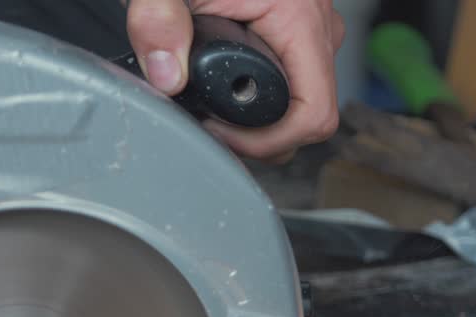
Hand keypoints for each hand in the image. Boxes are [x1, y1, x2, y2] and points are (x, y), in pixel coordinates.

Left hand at [125, 0, 344, 161]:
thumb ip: (158, 23)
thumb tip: (167, 76)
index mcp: (297, 15)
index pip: (315, 113)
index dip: (270, 142)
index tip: (223, 135)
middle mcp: (316, 21)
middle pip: (312, 112)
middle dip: (262, 135)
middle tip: (211, 128)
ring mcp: (312, 23)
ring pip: (305, 94)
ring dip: (263, 115)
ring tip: (214, 106)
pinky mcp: (299, 23)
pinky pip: (296, 73)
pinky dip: (264, 90)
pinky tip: (225, 83)